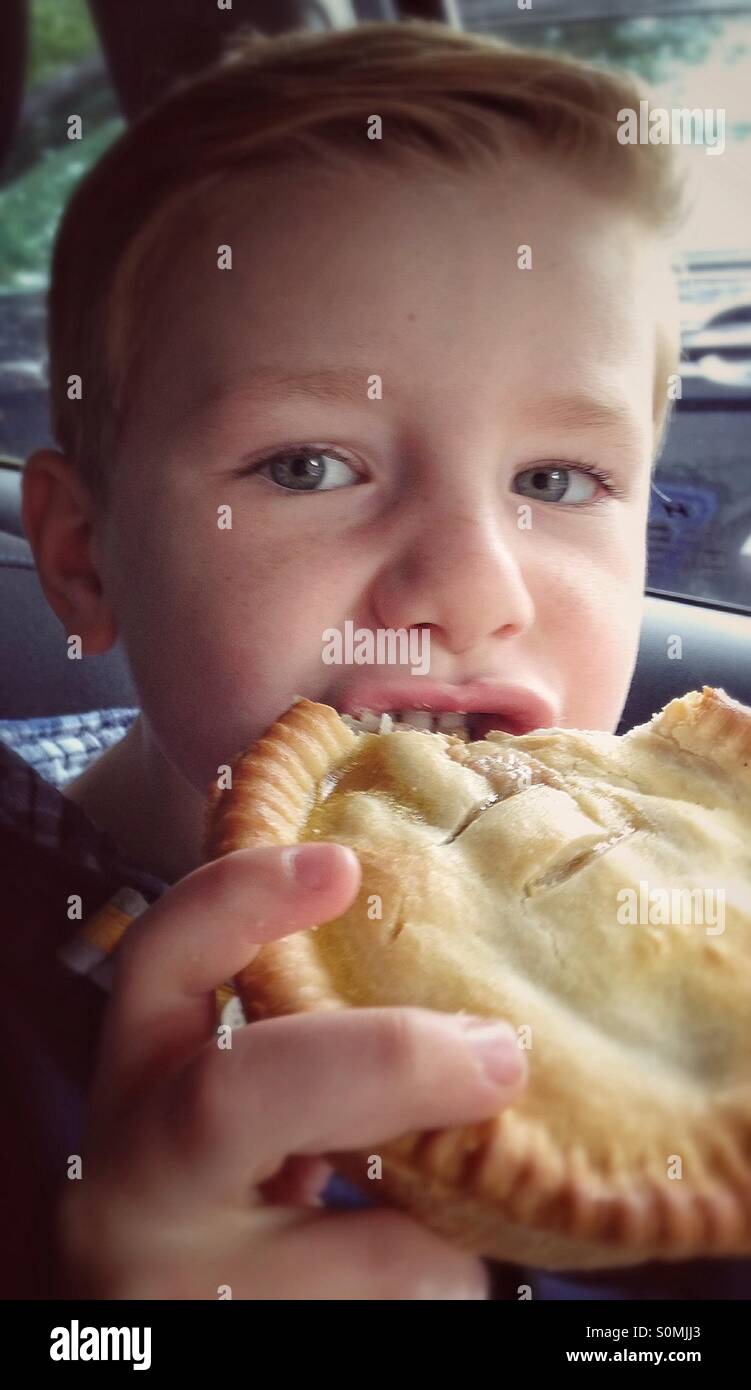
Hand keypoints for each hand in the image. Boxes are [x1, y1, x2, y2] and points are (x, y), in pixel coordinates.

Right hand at [57, 843, 526, 1299]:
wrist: (186, 1335)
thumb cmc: (239, 1210)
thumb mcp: (247, 1122)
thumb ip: (312, 1061)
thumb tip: (478, 1020)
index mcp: (141, 1087)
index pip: (158, 962)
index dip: (238, 900)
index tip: (341, 866)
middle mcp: (133, 1185)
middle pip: (238, 1098)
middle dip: (383, 1063)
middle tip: (500, 1055)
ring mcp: (177, 1286)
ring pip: (367, 1251)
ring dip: (449, 1234)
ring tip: (470, 1226)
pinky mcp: (232, 1351)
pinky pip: (397, 1310)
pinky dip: (443, 1283)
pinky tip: (435, 1274)